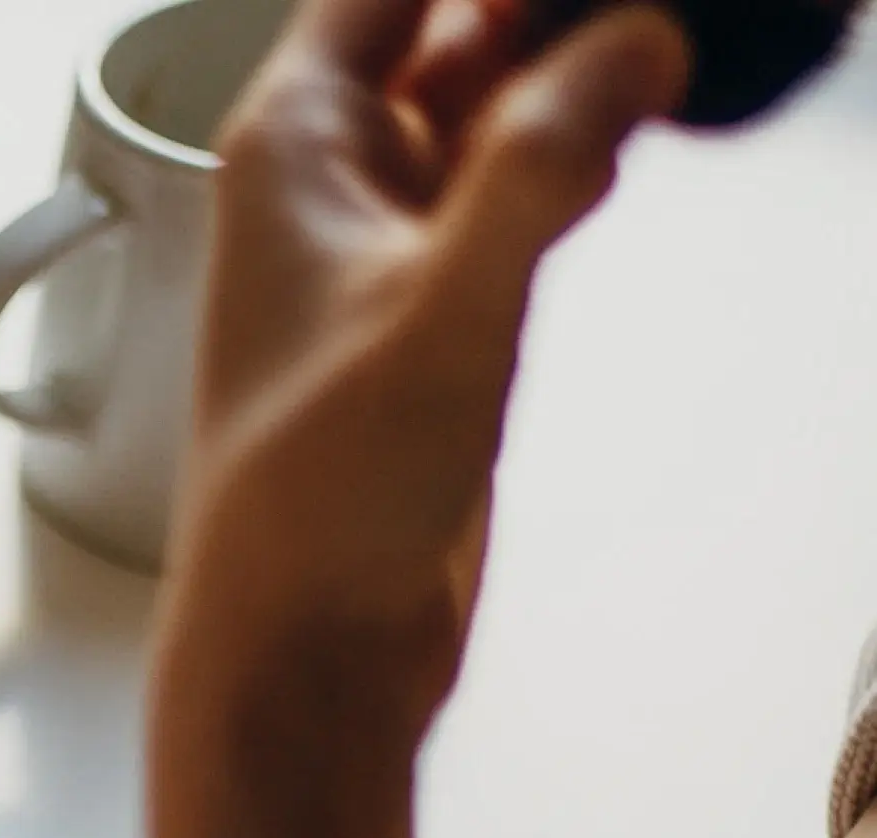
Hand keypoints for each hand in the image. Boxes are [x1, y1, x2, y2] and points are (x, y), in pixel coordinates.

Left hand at [146, 0, 690, 837]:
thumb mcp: (445, 309)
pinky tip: (642, 123)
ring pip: (490, 92)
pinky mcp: (435, 301)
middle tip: (655, 22)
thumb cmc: (315, 507)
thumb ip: (538, 161)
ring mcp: (383, 237)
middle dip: (549, 11)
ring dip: (571, 61)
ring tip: (669, 47)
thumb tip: (629, 37)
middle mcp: (327, 175)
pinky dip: (573, 138)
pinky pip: (511, 173)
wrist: (303, 651)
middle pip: (452, 18)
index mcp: (291, 142)